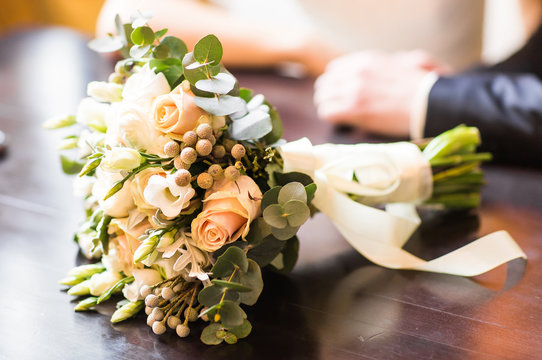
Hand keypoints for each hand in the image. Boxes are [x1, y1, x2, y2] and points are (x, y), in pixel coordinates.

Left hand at [314, 51, 449, 136]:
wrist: (430, 103)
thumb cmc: (423, 86)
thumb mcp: (406, 61)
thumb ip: (390, 61)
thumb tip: (393, 62)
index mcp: (366, 60)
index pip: (333, 69)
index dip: (335, 83)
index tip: (342, 93)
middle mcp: (356, 72)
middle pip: (324, 84)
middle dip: (328, 96)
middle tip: (338, 107)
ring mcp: (353, 90)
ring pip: (322, 99)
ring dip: (328, 108)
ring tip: (340, 116)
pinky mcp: (354, 109)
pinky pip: (327, 112)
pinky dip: (331, 118)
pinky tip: (342, 122)